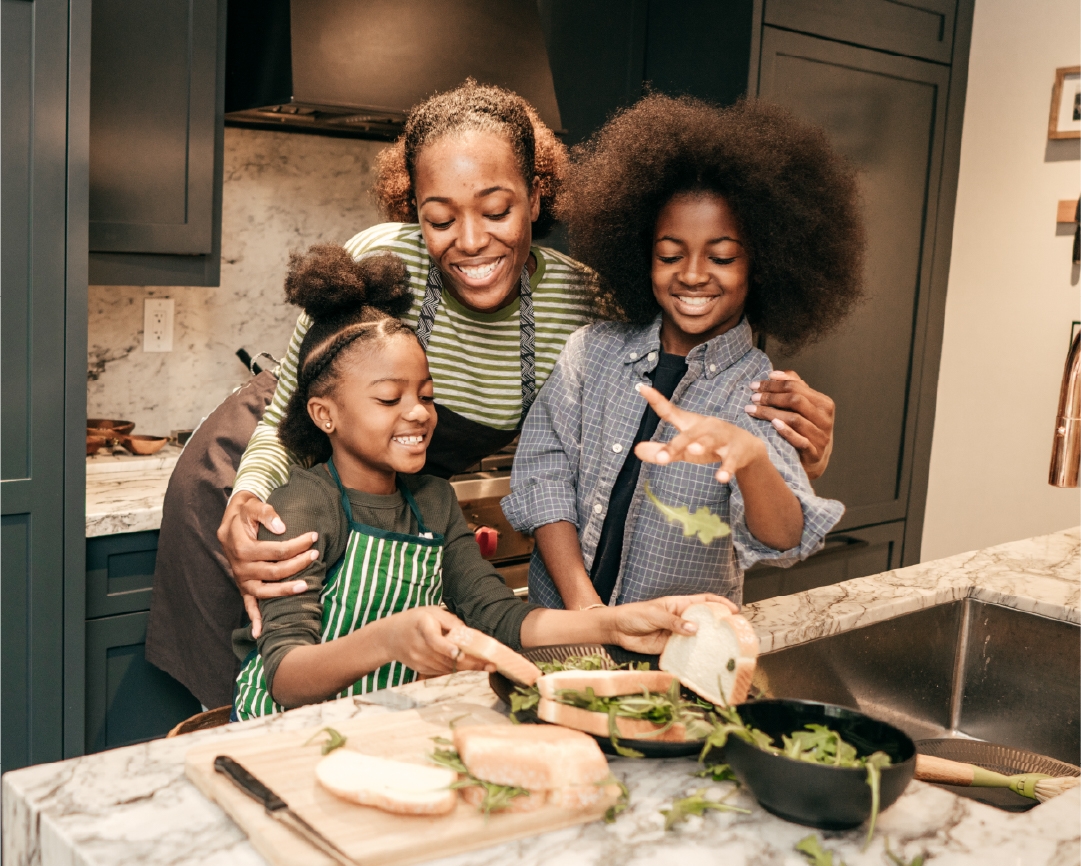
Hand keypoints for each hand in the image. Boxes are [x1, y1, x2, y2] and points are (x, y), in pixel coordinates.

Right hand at [217, 491, 317, 636]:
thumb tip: (282, 527)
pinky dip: (254, 619)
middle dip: (298, 564)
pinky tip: (260, 633)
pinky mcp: (243, 587)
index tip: (313, 537)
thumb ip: (265, 513)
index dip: (296, 544)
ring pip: (265, 591)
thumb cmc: (245, 512)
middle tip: (316, 554)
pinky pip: (248, 605)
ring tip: (307, 586)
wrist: (231, 520)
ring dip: (286, 591)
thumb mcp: (252, 505)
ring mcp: (241, 579)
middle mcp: (239, 567)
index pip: (275, 550)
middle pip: (274, 571)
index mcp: (241, 547)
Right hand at [382, 608, 494, 677]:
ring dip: (467, 668)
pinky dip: (457, 669)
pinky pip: (442, 671)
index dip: (447, 648)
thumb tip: (471, 634)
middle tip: (490, 664)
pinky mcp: (421, 668)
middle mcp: (419, 646)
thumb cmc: (416, 620)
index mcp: (422, 626)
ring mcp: (419, 660)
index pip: (434, 640)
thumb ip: (451, 622)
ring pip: (447, 667)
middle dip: (470, 662)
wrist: (391, 637)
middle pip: (446, 658)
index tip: (459, 654)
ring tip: (487, 666)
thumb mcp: (432, 612)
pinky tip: (471, 666)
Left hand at [605, 593, 737, 653]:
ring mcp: (677, 635)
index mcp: (680, 605)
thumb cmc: (636, 614)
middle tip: (734, 634)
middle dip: (719, 626)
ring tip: (724, 650)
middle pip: (704, 622)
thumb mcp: (655, 614)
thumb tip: (695, 629)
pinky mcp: (671, 648)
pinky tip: (704, 661)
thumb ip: (673, 622)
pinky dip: (695, 656)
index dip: (719, 604)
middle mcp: (682, 620)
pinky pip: (686, 652)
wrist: (618, 630)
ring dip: (709, 644)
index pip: (704, 601)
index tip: (733, 610)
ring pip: (697, 639)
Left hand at [633, 384, 768, 482]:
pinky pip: (731, 461)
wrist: (746, 448)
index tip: (641, 388)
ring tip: (693, 450)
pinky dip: (726, 469)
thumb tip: (636, 450)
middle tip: (661, 457)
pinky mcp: (736, 453)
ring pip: (712, 441)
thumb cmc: (708, 444)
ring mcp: (722, 439)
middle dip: (676, 444)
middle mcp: (705, 427)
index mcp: (690, 424)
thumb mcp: (684, 448)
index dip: (655, 400)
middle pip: (690, 433)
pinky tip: (721, 478)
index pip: (669, 411)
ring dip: (703, 444)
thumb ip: (662, 450)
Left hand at [744, 371, 833, 479]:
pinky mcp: (814, 453)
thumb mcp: (805, 407)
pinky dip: (786, 431)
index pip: (796, 387)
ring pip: (795, 419)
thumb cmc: (806, 429)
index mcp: (823, 403)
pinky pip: (800, 440)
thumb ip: (795, 388)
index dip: (774, 384)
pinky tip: (773, 424)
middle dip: (771, 397)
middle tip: (753, 397)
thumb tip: (775, 373)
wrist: (816, 459)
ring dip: (771, 413)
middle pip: (795, 400)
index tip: (755, 385)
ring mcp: (821, 436)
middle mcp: (824, 418)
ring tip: (753, 410)